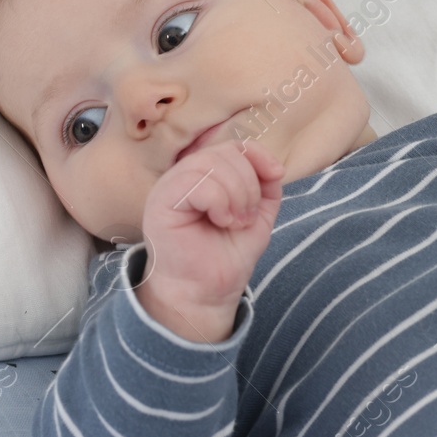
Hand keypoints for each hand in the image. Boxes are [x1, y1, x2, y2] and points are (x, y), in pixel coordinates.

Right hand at [136, 138, 284, 331]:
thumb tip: (273, 166)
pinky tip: (220, 222)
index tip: (276, 175)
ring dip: (237, 196)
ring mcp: (169, 186)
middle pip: (225, 152)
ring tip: (234, 222)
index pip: (233, 145)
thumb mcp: (257, 214)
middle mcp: (184, 175)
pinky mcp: (161, 201)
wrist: (207, 291)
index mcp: (204, 174)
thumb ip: (266, 186)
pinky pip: (199, 183)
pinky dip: (220, 202)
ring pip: (212, 164)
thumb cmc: (226, 255)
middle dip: (249, 185)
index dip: (258, 155)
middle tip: (246, 217)